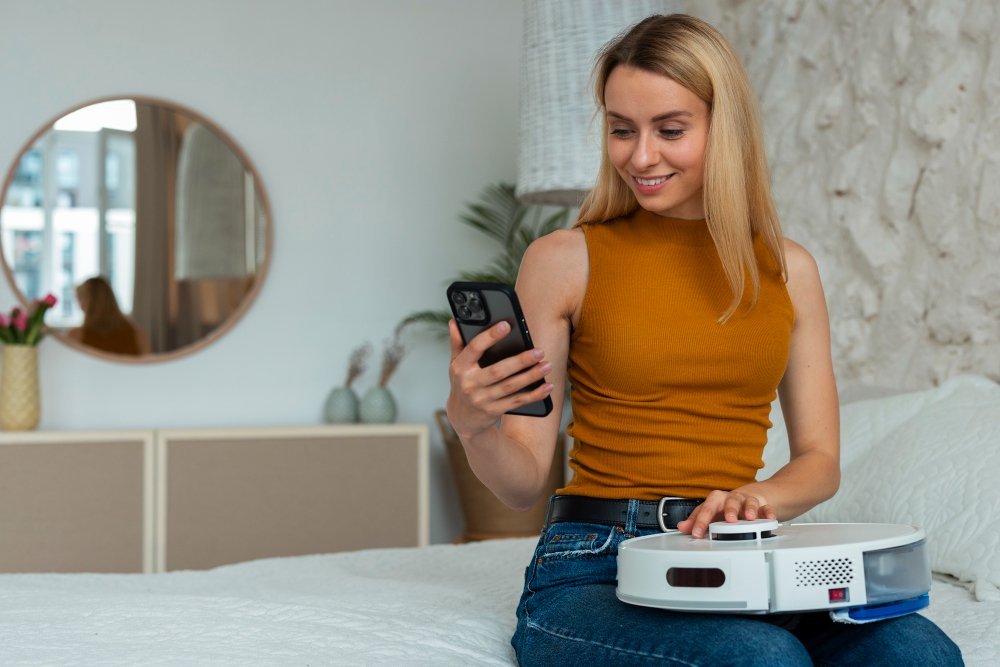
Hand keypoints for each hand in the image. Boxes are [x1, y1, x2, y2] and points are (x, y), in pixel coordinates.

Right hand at [445, 319, 553, 439]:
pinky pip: (517, 401)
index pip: (475, 348)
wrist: (463, 419)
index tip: (506, 325)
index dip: (490, 336)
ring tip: (546, 365)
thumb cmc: (462, 384)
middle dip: (520, 361)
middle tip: (538, 352)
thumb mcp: (456, 365)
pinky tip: (547, 387)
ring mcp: (482, 400)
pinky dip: (534, 395)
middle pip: (498, 370)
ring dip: (531, 376)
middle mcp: (470, 384)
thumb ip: (457, 343)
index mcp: (460, 368)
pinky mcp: (494, 411)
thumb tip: (455, 322)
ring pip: (510, 386)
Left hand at [676, 489, 775, 538]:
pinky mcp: (763, 506)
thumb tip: (682, 527)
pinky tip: (770, 518)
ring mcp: (748, 501)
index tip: (696, 533)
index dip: (700, 520)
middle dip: (729, 509)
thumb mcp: (711, 513)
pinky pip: (767, 508)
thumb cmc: (727, 507)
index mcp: (717, 500)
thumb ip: (696, 520)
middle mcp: (732, 499)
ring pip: (749, 502)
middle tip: (729, 520)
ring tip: (750, 517)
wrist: (750, 496)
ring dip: (749, 509)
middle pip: (729, 500)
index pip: (706, 508)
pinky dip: (769, 512)